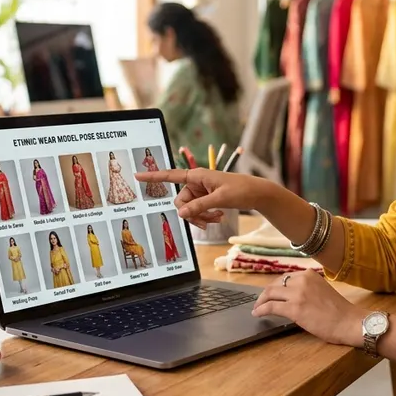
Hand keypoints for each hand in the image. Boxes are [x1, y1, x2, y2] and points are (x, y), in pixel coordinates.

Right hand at [132, 168, 275, 227]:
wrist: (258, 194)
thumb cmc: (241, 190)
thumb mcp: (220, 199)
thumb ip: (199, 206)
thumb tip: (180, 214)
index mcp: (197, 175)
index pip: (171, 175)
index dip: (153, 176)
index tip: (137, 175)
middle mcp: (196, 182)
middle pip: (181, 202)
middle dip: (193, 213)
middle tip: (208, 220)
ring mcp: (201, 192)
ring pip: (190, 209)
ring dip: (202, 217)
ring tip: (218, 218)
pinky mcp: (206, 199)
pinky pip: (198, 211)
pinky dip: (207, 217)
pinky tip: (219, 217)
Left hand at [252, 270, 363, 346]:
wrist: (348, 322)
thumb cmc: (339, 311)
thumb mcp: (322, 290)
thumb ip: (307, 289)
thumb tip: (290, 296)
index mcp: (309, 275)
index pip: (285, 278)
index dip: (276, 287)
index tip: (271, 294)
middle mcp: (302, 280)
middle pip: (275, 285)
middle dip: (266, 294)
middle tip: (260, 302)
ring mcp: (297, 294)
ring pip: (270, 294)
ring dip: (261, 302)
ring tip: (257, 308)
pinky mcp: (294, 308)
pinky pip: (271, 307)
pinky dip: (261, 310)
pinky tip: (257, 314)